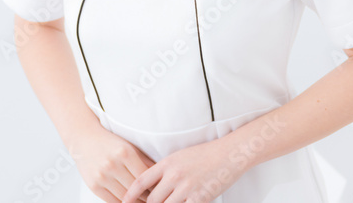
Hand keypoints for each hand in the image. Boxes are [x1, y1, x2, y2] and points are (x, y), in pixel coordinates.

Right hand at [69, 125, 155, 202]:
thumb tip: (161, 177)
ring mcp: (102, 176)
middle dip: (147, 197)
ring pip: (124, 198)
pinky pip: (112, 201)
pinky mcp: (94, 186)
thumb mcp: (129, 146)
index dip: (154, 186)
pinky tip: (129, 202)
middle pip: (135, 189)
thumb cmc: (109, 142)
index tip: (160, 191)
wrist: (84, 139)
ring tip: (143, 202)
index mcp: (125, 152)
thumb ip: (145, 161)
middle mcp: (112, 164)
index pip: (145, 177)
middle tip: (154, 199)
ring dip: (135, 202)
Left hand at [119, 136, 245, 202]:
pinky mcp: (200, 198)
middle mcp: (174, 175)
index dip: (130, 194)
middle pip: (152, 199)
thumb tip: (150, 185)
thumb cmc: (204, 155)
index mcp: (167, 163)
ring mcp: (187, 187)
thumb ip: (164, 170)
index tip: (124, 201)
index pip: (141, 181)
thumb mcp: (179, 157)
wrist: (228, 154)